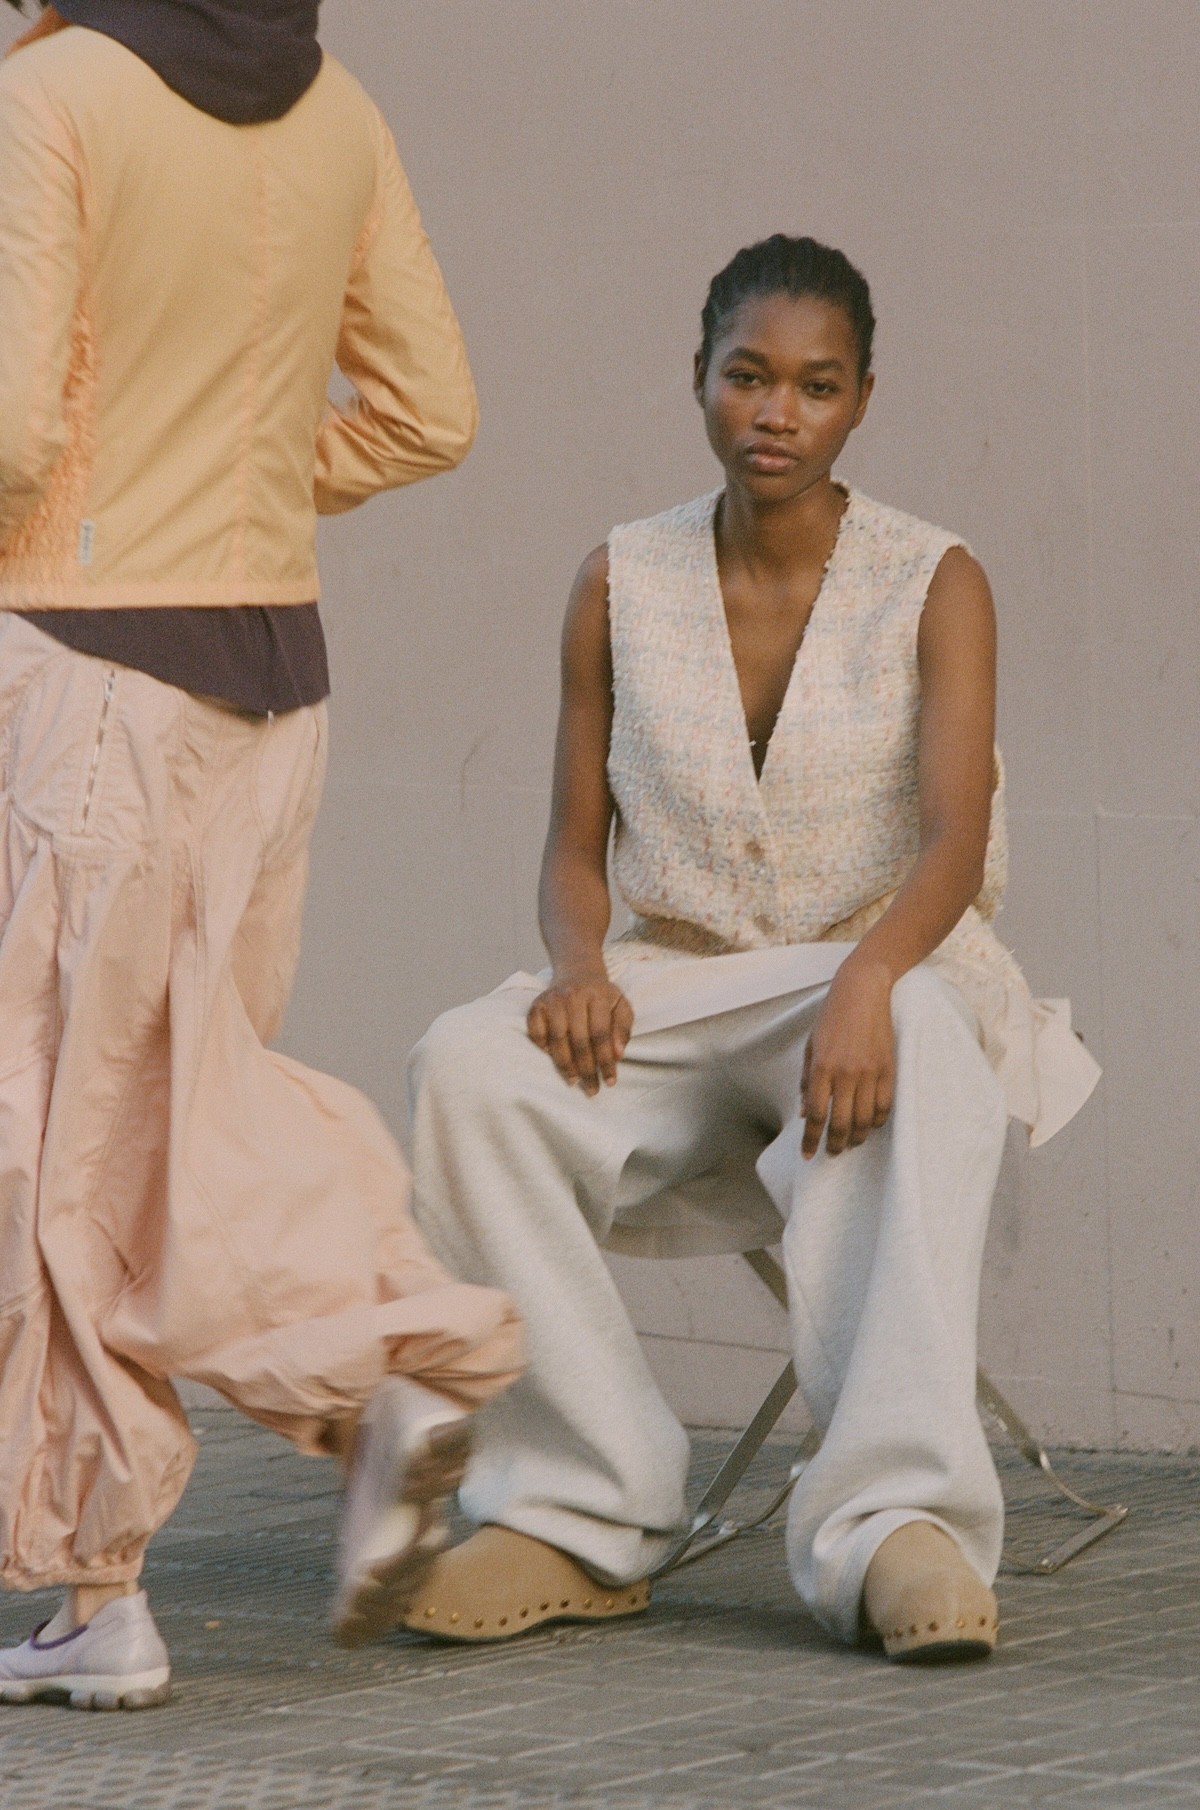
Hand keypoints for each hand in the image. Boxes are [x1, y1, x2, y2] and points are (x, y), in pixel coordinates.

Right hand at [527, 973, 633, 1094]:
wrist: (578, 972)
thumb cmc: (602, 996)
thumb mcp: (621, 1006)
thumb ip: (623, 1029)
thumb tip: (617, 1054)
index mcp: (597, 996)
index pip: (601, 1034)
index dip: (605, 1061)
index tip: (610, 1082)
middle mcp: (573, 996)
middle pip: (579, 1040)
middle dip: (586, 1069)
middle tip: (591, 1089)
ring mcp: (552, 1000)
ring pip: (557, 1038)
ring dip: (565, 1064)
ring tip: (573, 1080)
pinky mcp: (537, 1004)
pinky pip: (536, 1031)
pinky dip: (542, 1047)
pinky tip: (551, 1058)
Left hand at [801, 958, 895, 1157]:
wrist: (862, 992)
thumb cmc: (831, 1017)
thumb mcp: (810, 1047)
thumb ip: (807, 1081)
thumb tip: (805, 1113)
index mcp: (822, 1067)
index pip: (816, 1115)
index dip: (811, 1139)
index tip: (808, 1155)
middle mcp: (846, 1073)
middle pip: (841, 1123)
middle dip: (835, 1145)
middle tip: (832, 1153)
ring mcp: (870, 1072)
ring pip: (864, 1119)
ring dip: (856, 1137)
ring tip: (850, 1143)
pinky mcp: (888, 1069)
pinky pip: (884, 1105)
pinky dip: (877, 1121)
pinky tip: (870, 1125)